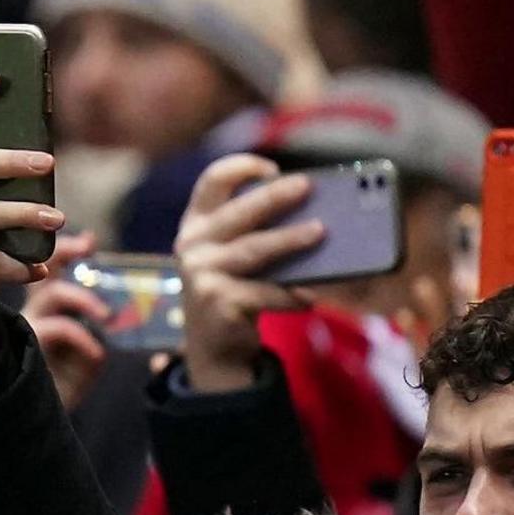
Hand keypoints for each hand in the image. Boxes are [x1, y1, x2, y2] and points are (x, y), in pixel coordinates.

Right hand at [23, 233, 106, 414]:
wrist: (34, 423)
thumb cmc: (62, 387)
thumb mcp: (85, 355)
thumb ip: (93, 334)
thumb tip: (106, 319)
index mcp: (45, 309)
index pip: (49, 268)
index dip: (68, 250)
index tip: (90, 240)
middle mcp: (32, 312)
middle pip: (41, 267)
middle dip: (64, 250)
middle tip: (87, 245)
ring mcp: (28, 327)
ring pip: (52, 293)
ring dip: (83, 298)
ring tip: (106, 315)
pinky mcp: (28, 346)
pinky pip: (59, 329)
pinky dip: (84, 338)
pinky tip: (98, 354)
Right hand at [174, 156, 317, 392]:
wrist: (215, 346)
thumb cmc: (235, 289)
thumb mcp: (235, 256)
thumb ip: (256, 233)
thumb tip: (311, 214)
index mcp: (197, 224)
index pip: (212, 182)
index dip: (241, 168)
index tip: (273, 169)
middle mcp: (193, 245)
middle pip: (238, 212)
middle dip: (274, 196)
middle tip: (307, 186)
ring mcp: (201, 275)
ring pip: (253, 250)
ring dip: (290, 240)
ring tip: (320, 232)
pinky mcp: (217, 303)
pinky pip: (263, 293)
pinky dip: (290, 295)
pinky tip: (310, 298)